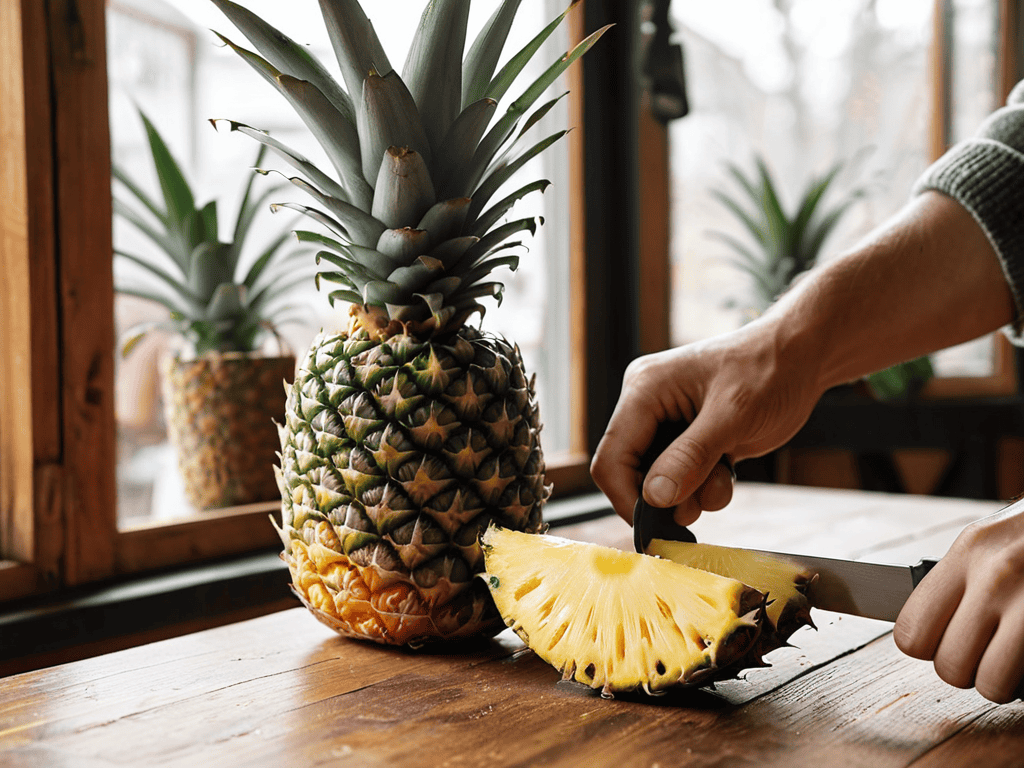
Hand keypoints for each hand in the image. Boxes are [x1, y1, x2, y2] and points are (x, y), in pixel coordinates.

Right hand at [590, 319, 823, 525]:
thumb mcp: (732, 416)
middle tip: (699, 502)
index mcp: (644, 390)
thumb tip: (653, 498)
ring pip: (659, 482)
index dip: (626, 497)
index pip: (612, 456)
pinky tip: (729, 470)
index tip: (654, 525)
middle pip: (631, 473)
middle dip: (667, 495)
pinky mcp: (689, 440)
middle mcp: (647, 407)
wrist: (802, 357)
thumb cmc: (769, 370)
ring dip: (692, 494)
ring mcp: (667, 425)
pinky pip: (682, 479)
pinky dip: (704, 488)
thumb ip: (690, 457)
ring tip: (723, 477)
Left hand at [894, 501, 1023, 702]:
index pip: (911, 629)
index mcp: (968, 552)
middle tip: (989, 654)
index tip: (947, 642)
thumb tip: (929, 626)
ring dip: (1004, 682)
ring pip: (991, 683)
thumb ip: (960, 577)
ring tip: (1015, 660)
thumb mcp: (992, 539)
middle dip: (970, 669)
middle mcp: (995, 576)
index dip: (929, 647)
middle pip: (950, 665)